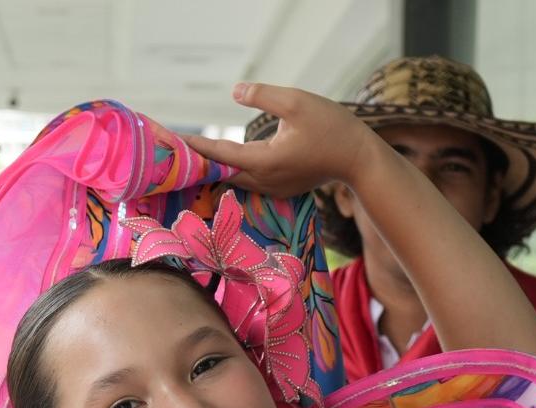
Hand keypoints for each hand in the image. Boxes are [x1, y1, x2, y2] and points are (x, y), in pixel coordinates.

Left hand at [187, 82, 388, 197]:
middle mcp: (265, 180)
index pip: (221, 154)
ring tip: (195, 157)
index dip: (197, 147)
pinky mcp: (281, 188)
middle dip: (201, 161)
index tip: (176, 142)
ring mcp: (273, 188)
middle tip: (177, 151)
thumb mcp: (297, 102)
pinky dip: (233, 172)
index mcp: (265, 161)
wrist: (359, 158)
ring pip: (235, 180)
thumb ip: (264, 96)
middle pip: (223, 173)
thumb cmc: (331, 126)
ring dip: (216, 168)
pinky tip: (223, 163)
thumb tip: (235, 91)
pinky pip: (249, 182)